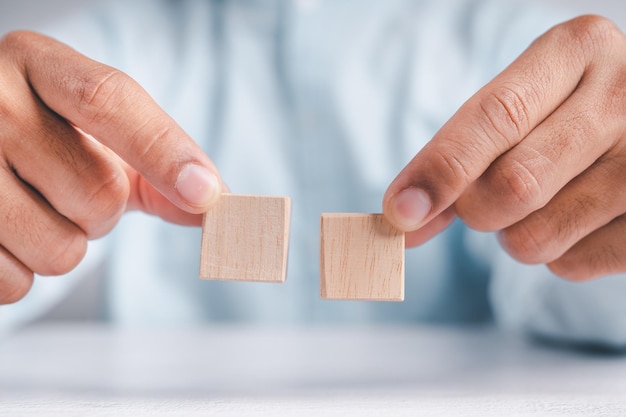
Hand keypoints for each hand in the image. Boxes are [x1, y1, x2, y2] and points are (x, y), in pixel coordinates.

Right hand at [0, 31, 222, 302]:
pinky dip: (24, 273)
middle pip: (97, 193)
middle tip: (69, 188)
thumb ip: (158, 163)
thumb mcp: (98, 134)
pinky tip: (7, 234)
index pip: (109, 101)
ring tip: (37, 208)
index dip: (164, 152)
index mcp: (38, 65)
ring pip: (60, 248)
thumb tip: (216, 204)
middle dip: (104, 213)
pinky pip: (15, 283)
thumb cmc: (50, 138)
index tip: (208, 196)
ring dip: (67, 245)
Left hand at [383, 16, 625, 280]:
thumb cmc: (558, 116)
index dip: (442, 168)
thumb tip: (401, 216)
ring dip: (513, 235)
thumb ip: (456, 156)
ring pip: (536, 237)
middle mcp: (624, 96)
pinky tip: (574, 220)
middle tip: (484, 201)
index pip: (496, 116)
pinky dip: (553, 254)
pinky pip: (571, 265)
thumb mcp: (514, 107)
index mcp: (577, 49)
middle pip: (514, 184)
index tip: (399, 210)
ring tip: (539, 202)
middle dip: (476, 209)